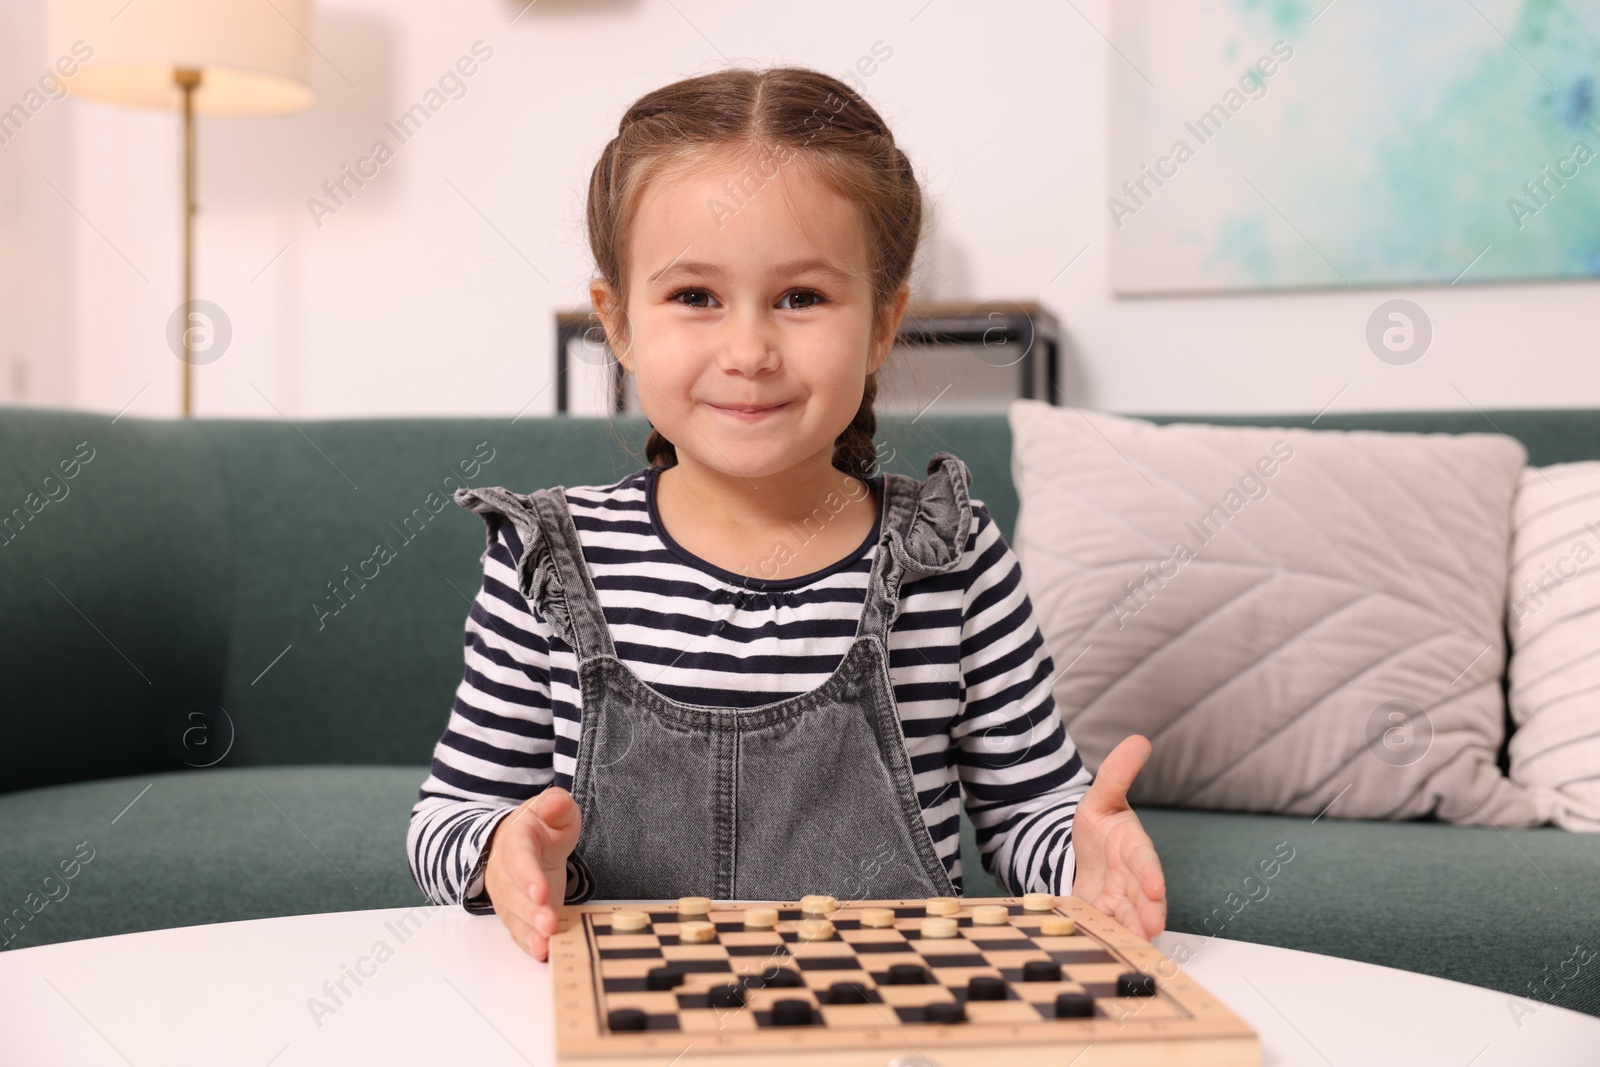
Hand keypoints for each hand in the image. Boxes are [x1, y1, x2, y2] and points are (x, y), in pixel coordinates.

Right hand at [483, 787, 582, 960]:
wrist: (522, 842)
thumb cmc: (541, 826)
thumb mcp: (553, 808)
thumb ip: (557, 805)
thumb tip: (555, 804)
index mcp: (514, 840)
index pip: (519, 859)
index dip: (528, 877)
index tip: (541, 892)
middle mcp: (505, 871)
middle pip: (513, 894)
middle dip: (530, 912)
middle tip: (549, 925)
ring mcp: (508, 896)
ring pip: (513, 917)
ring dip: (528, 933)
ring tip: (544, 946)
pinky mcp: (516, 914)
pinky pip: (518, 931)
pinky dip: (527, 944)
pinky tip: (541, 954)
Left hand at [1071, 735, 1166, 939]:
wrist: (1080, 851)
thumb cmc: (1099, 825)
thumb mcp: (1101, 796)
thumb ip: (1117, 772)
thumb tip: (1139, 740)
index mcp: (1133, 847)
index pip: (1145, 860)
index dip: (1151, 874)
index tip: (1155, 887)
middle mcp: (1132, 877)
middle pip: (1143, 896)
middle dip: (1149, 911)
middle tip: (1152, 925)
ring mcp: (1120, 899)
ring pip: (1130, 917)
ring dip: (1134, 929)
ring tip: (1136, 942)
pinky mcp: (1104, 915)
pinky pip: (1108, 927)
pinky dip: (1109, 936)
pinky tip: (1107, 945)